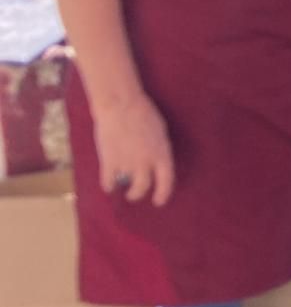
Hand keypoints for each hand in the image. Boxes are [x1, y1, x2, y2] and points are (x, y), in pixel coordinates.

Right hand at [94, 92, 174, 206]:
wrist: (121, 105)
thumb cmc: (143, 113)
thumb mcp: (160, 132)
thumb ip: (158, 149)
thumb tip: (155, 162)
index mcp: (162, 153)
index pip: (166, 181)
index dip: (163, 193)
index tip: (159, 201)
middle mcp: (146, 162)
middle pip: (143, 187)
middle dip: (138, 194)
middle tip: (135, 195)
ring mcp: (127, 164)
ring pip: (126, 186)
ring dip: (125, 190)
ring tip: (123, 191)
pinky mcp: (109, 163)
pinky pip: (108, 182)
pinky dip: (108, 185)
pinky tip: (108, 185)